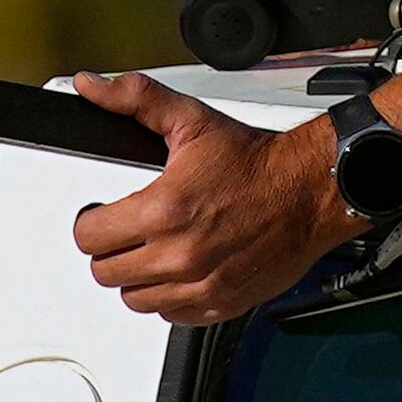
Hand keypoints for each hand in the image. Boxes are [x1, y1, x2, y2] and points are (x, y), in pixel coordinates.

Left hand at [69, 73, 352, 326]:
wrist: (312, 189)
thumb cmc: (258, 162)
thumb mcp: (193, 121)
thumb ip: (136, 100)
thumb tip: (91, 87)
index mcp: (165, 209)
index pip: (89, 237)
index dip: (93, 222)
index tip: (107, 215)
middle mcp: (179, 254)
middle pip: (105, 272)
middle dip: (114, 248)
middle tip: (135, 229)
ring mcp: (198, 284)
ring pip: (133, 299)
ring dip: (139, 276)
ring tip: (161, 248)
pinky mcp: (218, 304)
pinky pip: (169, 314)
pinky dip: (170, 296)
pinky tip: (184, 268)